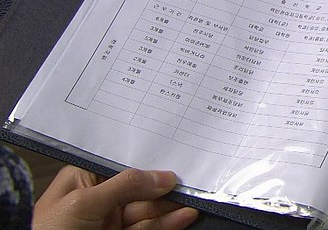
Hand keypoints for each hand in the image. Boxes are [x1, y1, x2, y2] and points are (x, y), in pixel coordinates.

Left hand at [33, 165, 198, 229]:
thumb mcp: (85, 202)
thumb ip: (125, 185)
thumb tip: (161, 177)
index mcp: (84, 179)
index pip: (123, 164)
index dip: (149, 160)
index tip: (175, 155)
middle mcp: (100, 198)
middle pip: (141, 187)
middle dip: (165, 184)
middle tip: (191, 177)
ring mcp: (112, 221)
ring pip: (149, 210)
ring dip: (172, 205)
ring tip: (194, 196)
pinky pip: (150, 228)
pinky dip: (169, 223)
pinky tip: (184, 215)